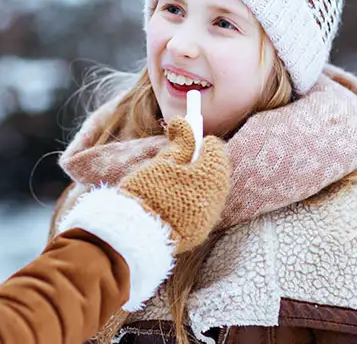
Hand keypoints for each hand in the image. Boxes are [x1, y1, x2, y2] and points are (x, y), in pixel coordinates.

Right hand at [118, 117, 230, 253]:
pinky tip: (174, 199)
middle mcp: (217, 195)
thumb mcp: (163, 161)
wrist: (139, 233)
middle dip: (200, 162)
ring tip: (172, 180)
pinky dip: (193, 200)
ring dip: (197, 182)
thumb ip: (179, 141)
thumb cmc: (148, 191)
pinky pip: (203, 208)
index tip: (187, 138)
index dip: (201, 142)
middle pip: (215, 170)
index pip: (215, 149)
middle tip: (178, 158)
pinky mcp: (201, 231)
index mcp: (211, 174)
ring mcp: (210, 216)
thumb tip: (183, 123)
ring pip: (210, 190)